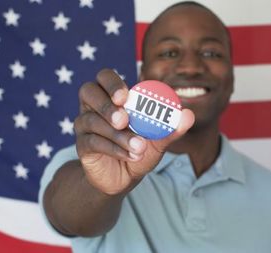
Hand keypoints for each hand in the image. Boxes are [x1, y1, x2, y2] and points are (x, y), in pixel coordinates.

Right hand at [74, 69, 194, 194]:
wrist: (125, 177)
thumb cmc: (141, 149)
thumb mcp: (158, 140)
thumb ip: (171, 128)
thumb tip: (188, 115)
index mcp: (112, 96)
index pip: (104, 77)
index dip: (112, 83)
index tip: (125, 98)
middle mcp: (94, 106)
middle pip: (88, 91)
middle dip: (106, 105)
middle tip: (124, 119)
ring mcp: (84, 125)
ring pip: (93, 121)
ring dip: (118, 135)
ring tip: (139, 147)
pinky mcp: (82, 145)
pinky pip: (93, 142)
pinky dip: (114, 149)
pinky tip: (130, 156)